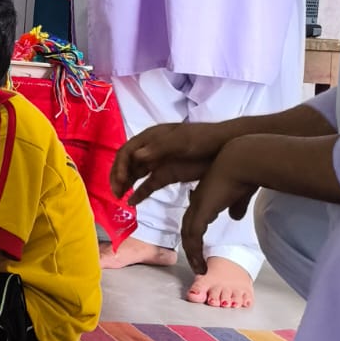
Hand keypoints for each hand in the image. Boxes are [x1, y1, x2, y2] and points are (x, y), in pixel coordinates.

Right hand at [111, 121, 232, 203]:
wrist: (224, 146)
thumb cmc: (202, 139)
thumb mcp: (182, 141)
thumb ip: (159, 148)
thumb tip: (136, 156)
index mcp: (150, 138)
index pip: (127, 151)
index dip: (120, 165)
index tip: (122, 181)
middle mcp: (150, 150)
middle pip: (127, 163)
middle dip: (118, 177)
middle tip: (115, 193)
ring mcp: (158, 162)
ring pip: (135, 174)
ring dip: (125, 184)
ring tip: (119, 198)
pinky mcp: (167, 174)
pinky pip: (148, 184)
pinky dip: (139, 192)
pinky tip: (132, 202)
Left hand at [180, 144, 258, 272]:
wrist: (242, 162)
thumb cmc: (244, 174)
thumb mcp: (239, 195)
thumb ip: (236, 206)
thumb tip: (235, 216)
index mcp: (204, 197)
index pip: (194, 219)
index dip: (194, 235)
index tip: (199, 250)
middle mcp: (197, 202)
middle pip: (188, 229)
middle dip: (191, 248)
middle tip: (196, 265)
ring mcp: (198, 206)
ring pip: (188, 235)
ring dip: (193, 254)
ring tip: (199, 270)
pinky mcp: (202, 210)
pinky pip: (194, 236)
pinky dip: (195, 251)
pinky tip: (200, 264)